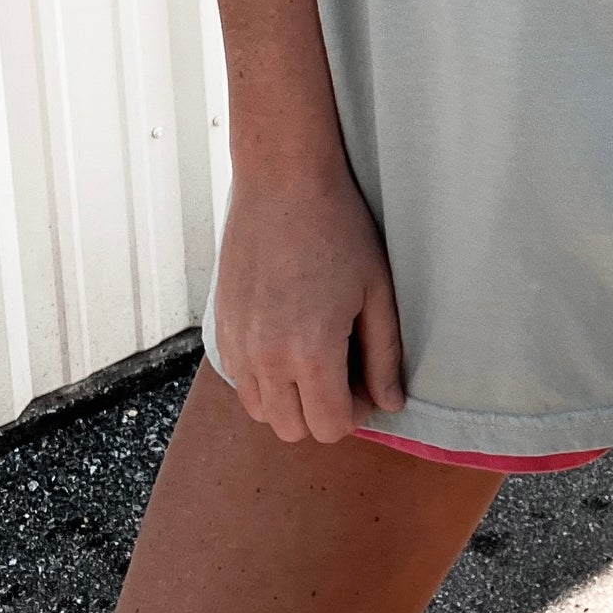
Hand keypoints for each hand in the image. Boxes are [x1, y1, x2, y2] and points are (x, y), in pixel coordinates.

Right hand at [213, 158, 406, 443]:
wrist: (283, 184)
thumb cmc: (339, 230)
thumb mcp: (377, 291)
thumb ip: (384, 355)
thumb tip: (391, 402)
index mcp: (311, 350)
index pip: (330, 426)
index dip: (357, 412)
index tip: (367, 381)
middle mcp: (266, 357)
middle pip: (294, 429)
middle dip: (325, 412)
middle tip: (345, 370)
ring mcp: (237, 344)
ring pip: (262, 412)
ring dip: (291, 399)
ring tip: (315, 356)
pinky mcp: (220, 330)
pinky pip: (241, 381)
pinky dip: (265, 379)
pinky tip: (287, 340)